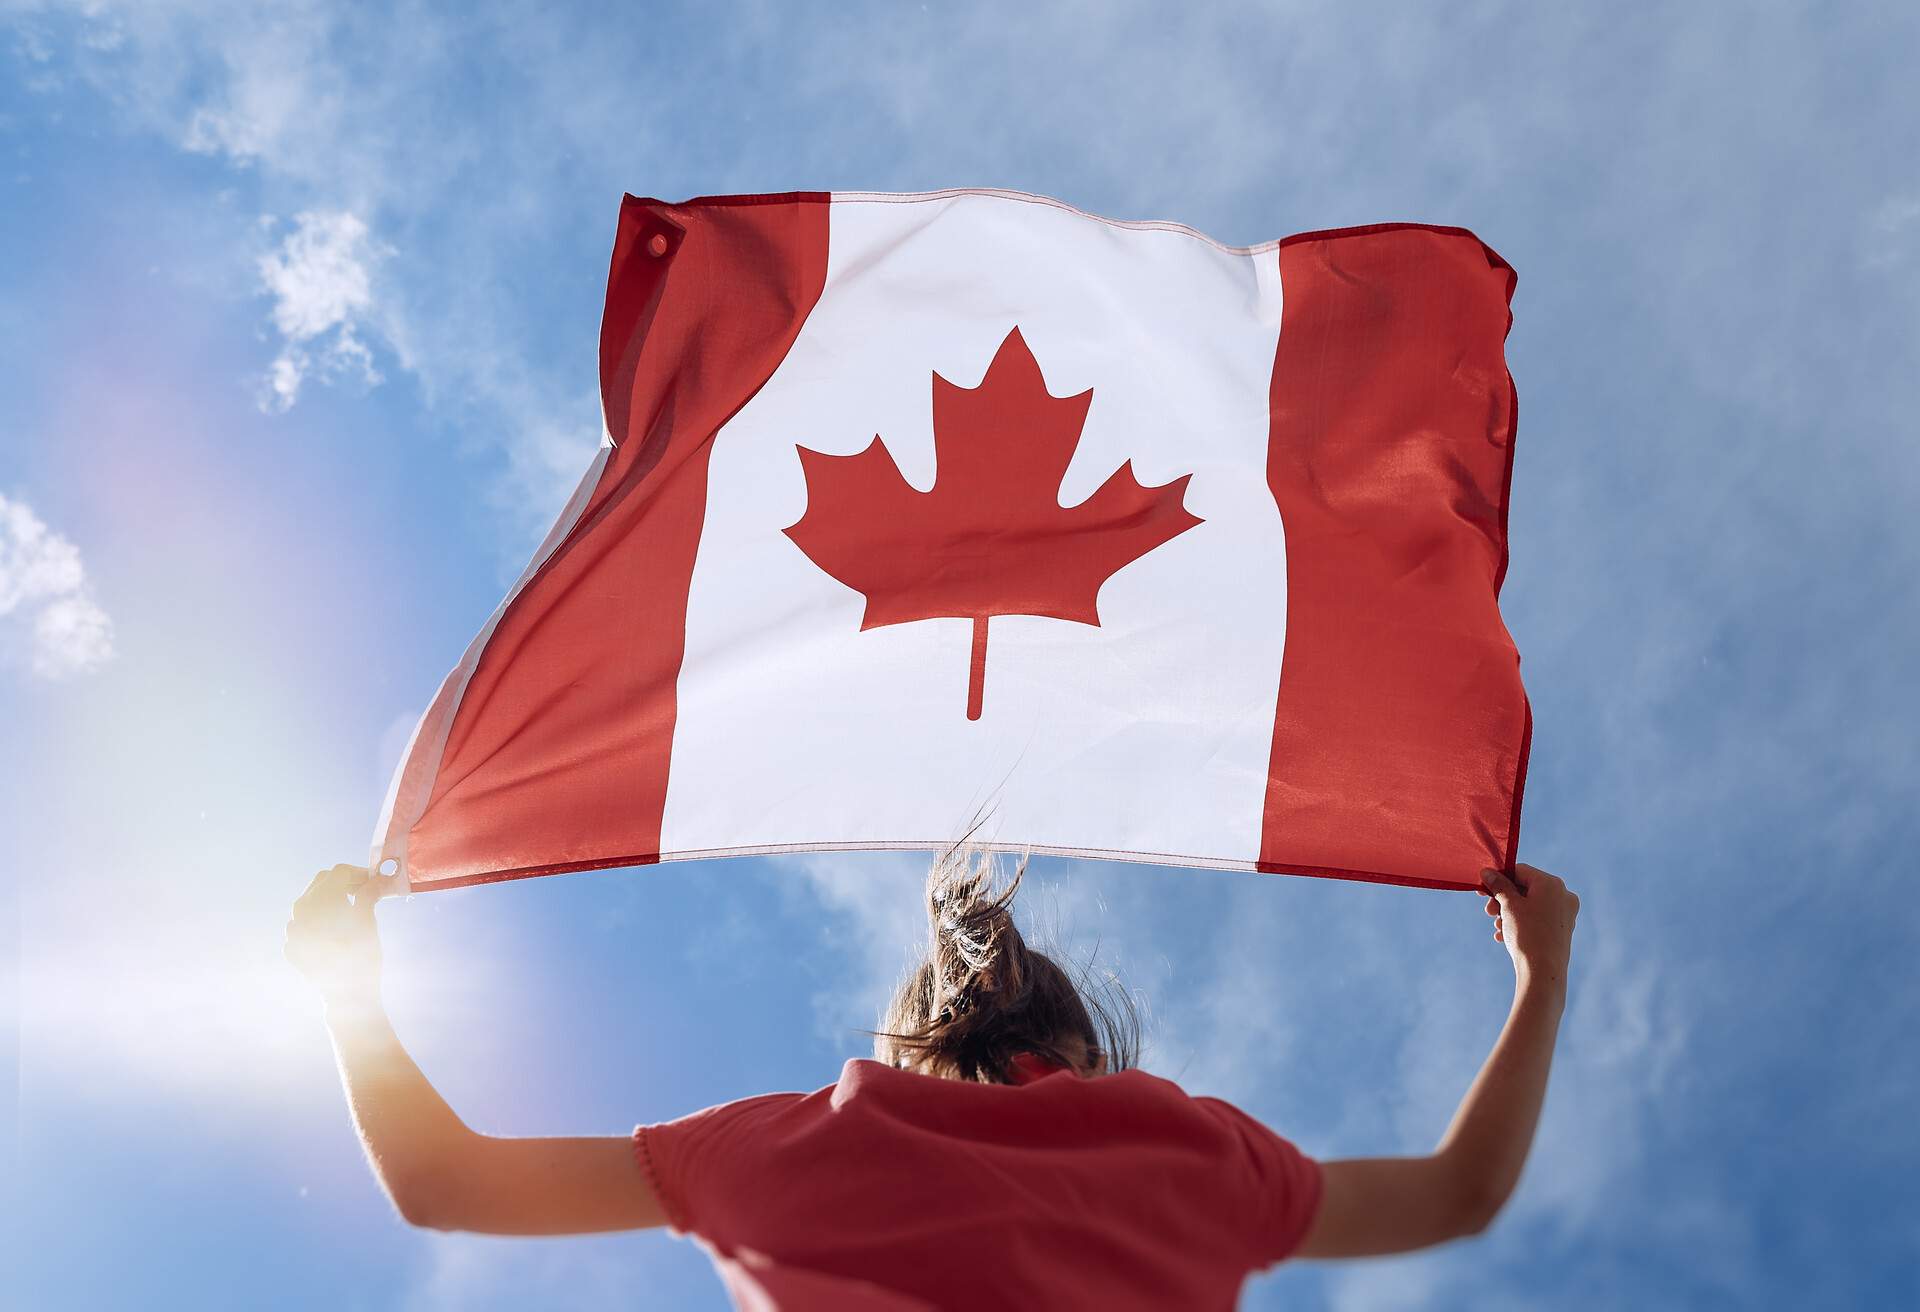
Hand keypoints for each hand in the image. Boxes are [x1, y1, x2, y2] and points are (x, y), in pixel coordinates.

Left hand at [284, 863, 398, 1002]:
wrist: (347, 996)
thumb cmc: (362, 956)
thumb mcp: (368, 920)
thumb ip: (369, 894)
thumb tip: (378, 878)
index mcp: (320, 900)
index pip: (339, 872)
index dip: (360, 873)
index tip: (374, 881)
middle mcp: (299, 911)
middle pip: (321, 882)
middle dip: (343, 883)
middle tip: (364, 891)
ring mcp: (292, 930)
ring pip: (309, 902)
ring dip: (330, 900)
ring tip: (350, 910)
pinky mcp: (291, 947)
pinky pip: (303, 924)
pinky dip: (319, 921)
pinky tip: (335, 932)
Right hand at [1480, 863, 1578, 987]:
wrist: (1543, 971)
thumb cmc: (1526, 934)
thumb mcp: (1509, 906)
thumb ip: (1499, 885)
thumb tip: (1487, 872)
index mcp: (1552, 884)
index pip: (1520, 871)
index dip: (1499, 878)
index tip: (1483, 889)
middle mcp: (1563, 895)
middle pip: (1526, 888)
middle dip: (1504, 900)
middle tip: (1489, 912)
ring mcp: (1565, 913)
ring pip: (1530, 905)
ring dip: (1510, 913)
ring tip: (1498, 927)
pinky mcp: (1562, 929)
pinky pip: (1537, 918)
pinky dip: (1521, 922)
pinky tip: (1505, 935)